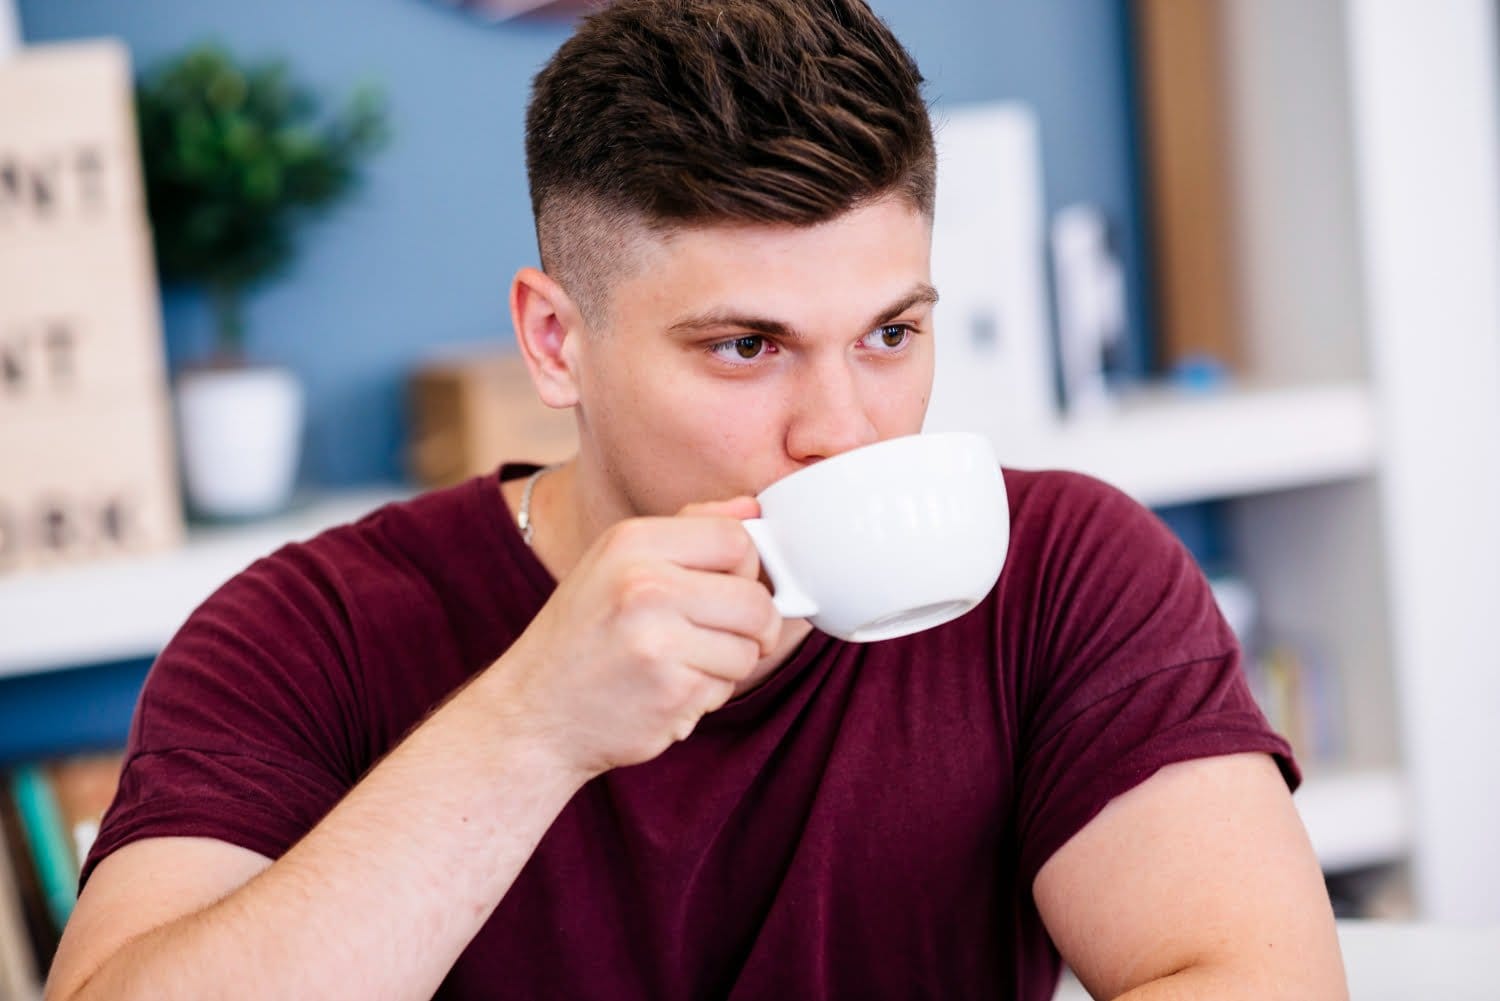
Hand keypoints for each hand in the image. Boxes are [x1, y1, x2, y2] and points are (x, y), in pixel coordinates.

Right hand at [485, 497, 781, 779]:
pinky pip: (727, 687)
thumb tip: (752, 510)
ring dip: (730, 664)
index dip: (748, 569)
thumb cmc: (583, 636)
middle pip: (755, 598)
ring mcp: (657, 639)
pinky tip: (668, 691)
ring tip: (683, 664)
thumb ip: (687, 531)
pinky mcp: (670, 690)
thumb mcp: (618, 563)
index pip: (736, 540)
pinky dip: (708, 695)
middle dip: (754, 625)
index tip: (732, 589)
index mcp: (632, 541)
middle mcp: (643, 584)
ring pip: (750, 647)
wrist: (532, 713)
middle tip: (723, 637)